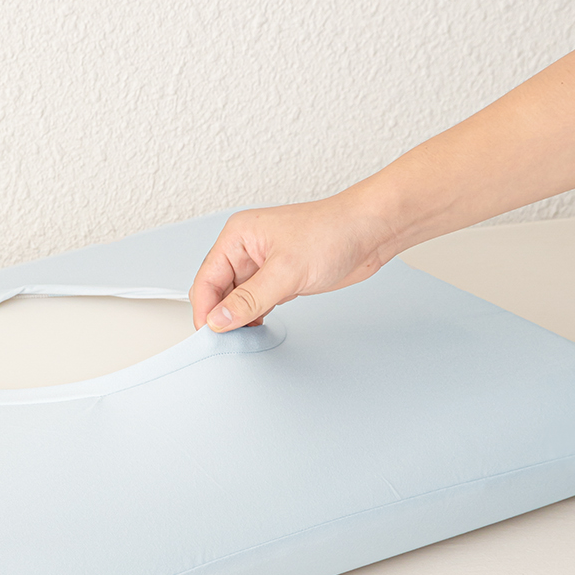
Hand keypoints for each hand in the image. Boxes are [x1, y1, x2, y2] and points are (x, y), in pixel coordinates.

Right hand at [188, 196, 398, 331]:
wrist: (370, 233)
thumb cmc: (333, 232)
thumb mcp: (286, 270)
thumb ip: (250, 299)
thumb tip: (219, 319)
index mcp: (238, 236)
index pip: (207, 278)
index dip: (205, 308)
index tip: (210, 334)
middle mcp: (246, 250)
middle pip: (218, 291)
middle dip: (220, 316)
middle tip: (226, 341)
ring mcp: (262, 266)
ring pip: (236, 299)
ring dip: (237, 319)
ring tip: (242, 339)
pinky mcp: (279, 279)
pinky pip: (255, 302)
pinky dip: (253, 317)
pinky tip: (256, 330)